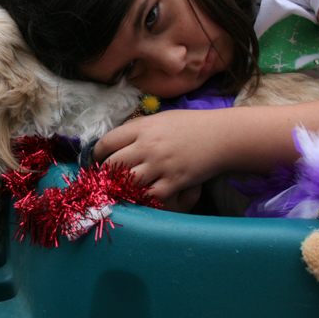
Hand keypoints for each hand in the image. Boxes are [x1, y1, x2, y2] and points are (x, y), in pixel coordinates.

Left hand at [92, 110, 228, 212]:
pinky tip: (141, 196)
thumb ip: (137, 130)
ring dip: (120, 188)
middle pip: (111, 166)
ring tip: (119, 190)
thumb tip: (115, 142)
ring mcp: (160, 165)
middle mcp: (147, 146)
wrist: (221, 136)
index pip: (106, 143)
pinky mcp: (174, 181)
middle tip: (105, 179)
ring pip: (126, 183)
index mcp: (141, 128)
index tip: (98, 161)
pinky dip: (142, 198)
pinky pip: (149, 196)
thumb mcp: (159, 119)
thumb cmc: (190, 125)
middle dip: (104, 175)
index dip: (97, 155)